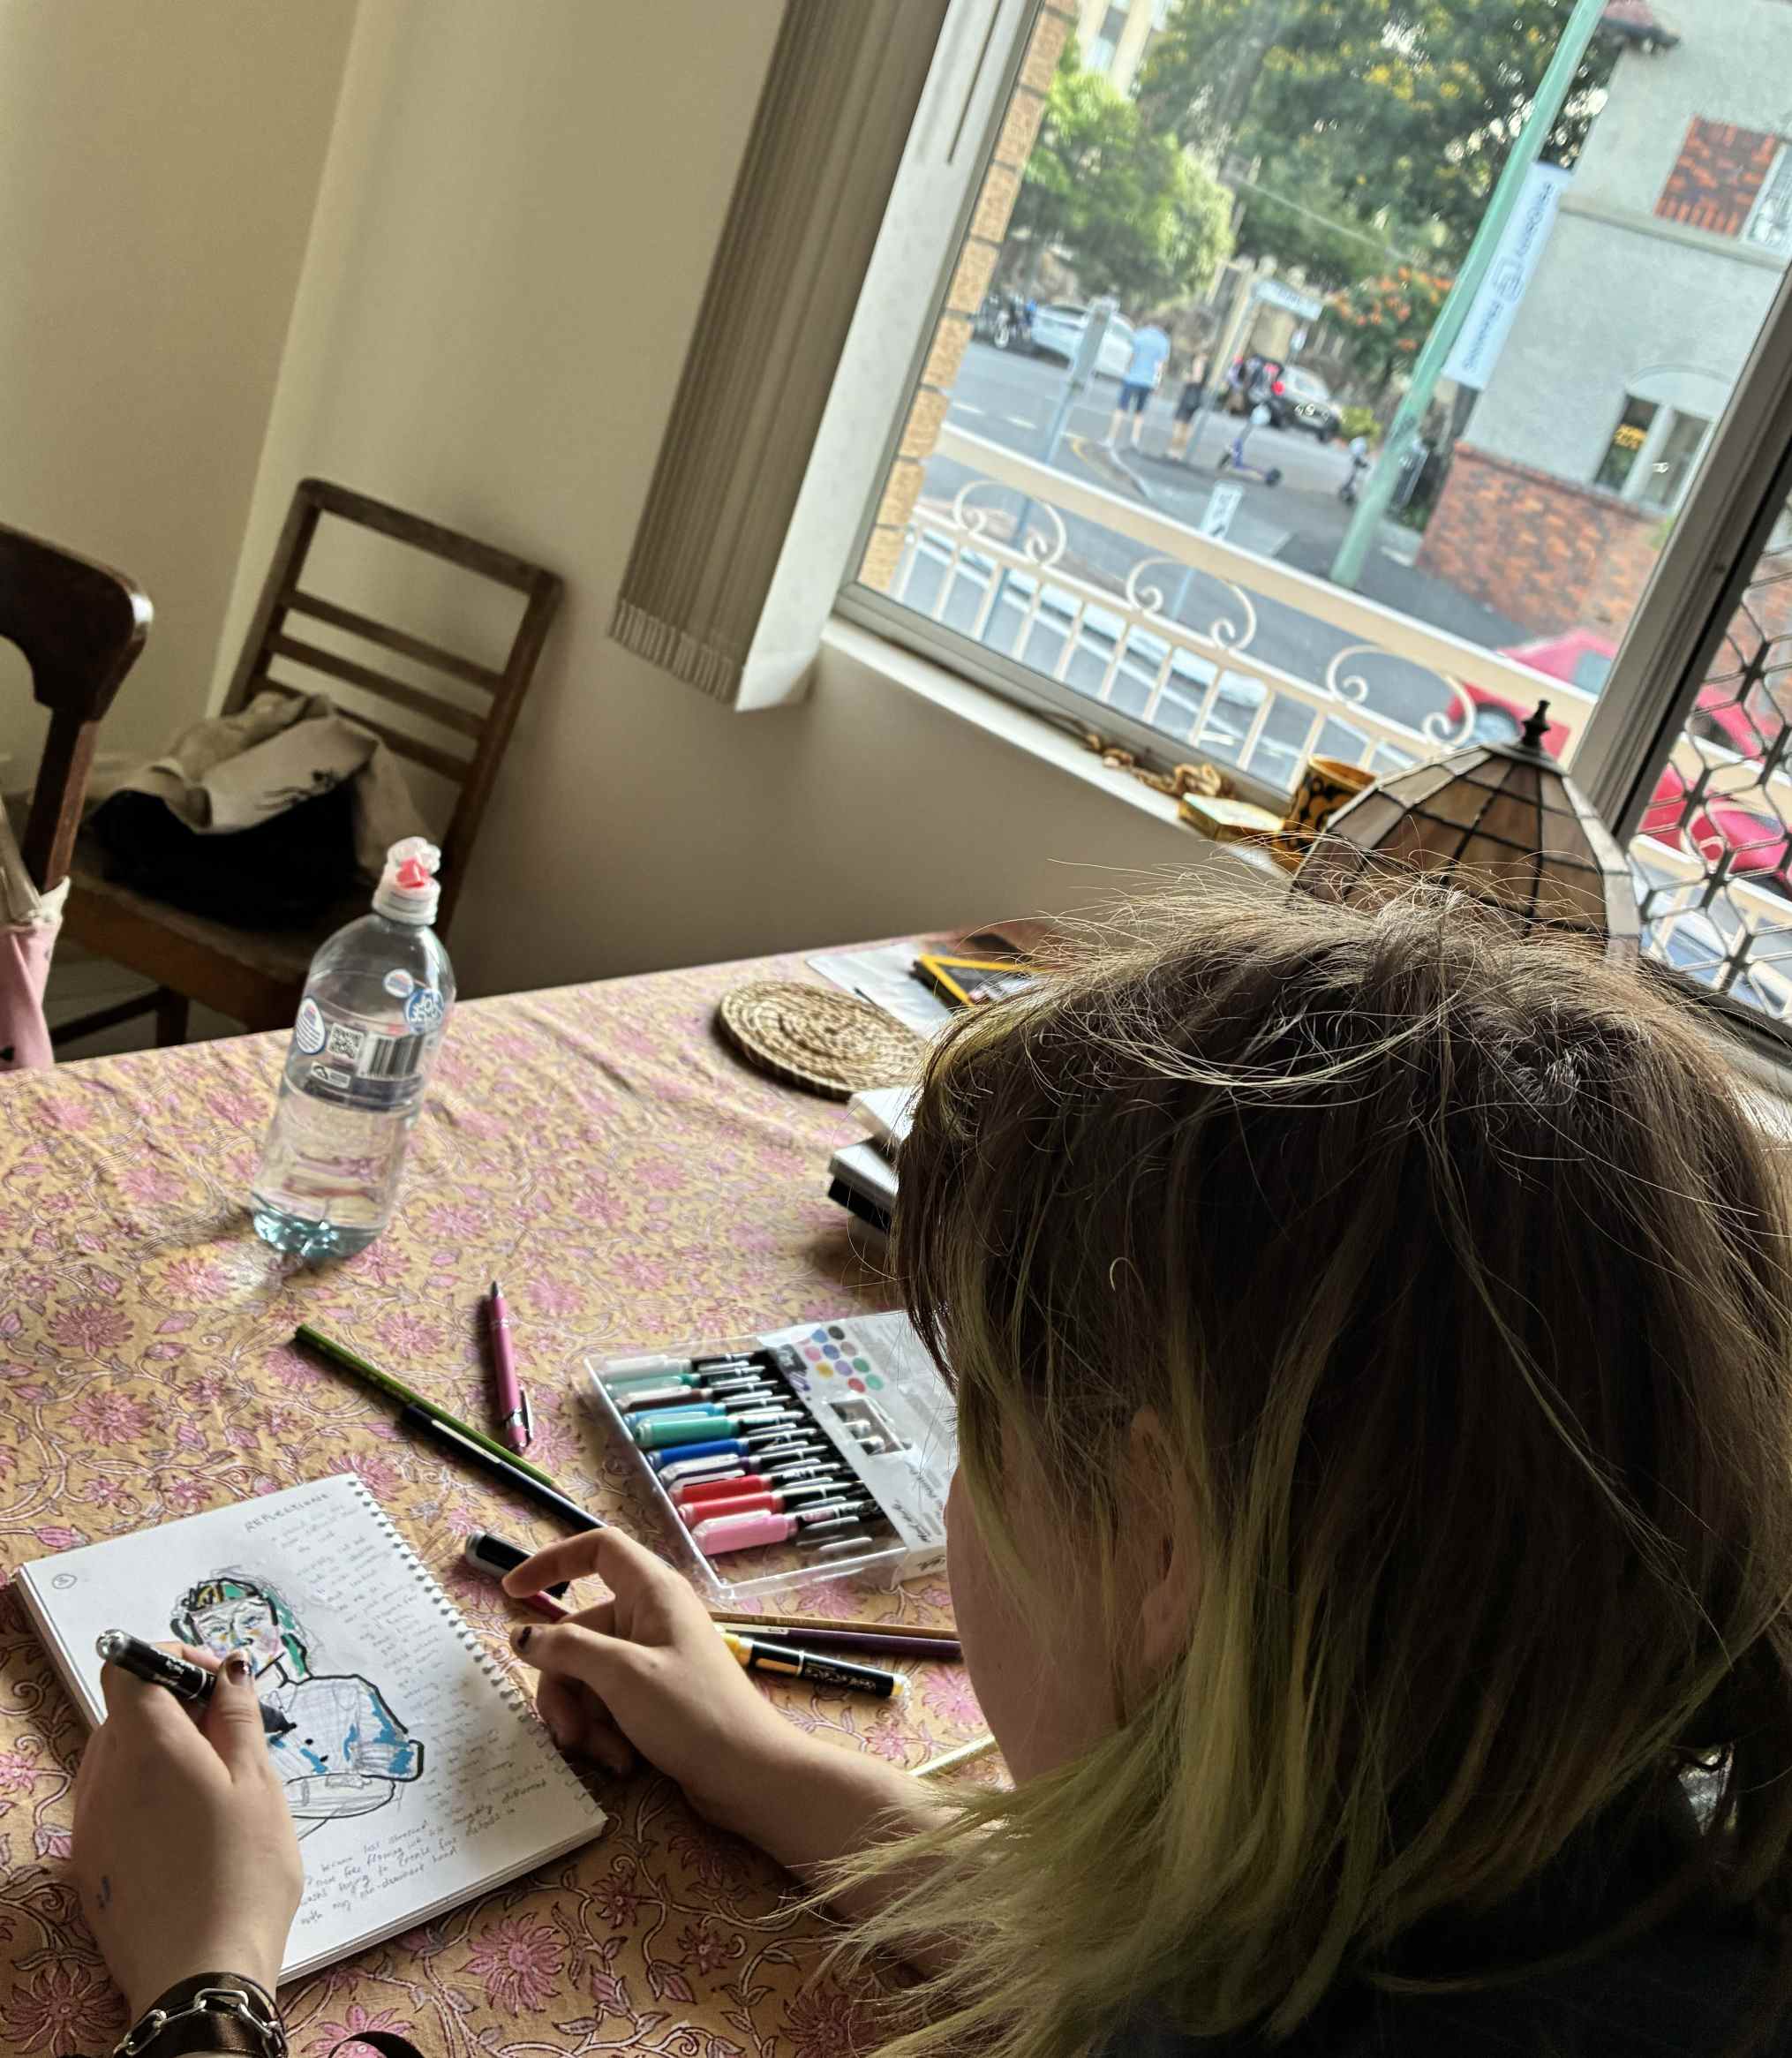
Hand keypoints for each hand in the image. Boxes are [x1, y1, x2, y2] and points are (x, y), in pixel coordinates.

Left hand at [73, 1646, 302, 2016]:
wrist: (200, 1975)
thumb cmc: (244, 1872)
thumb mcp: (258, 1782)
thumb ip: (237, 1715)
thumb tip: (229, 1668)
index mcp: (147, 1748)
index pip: (129, 1667)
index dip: (172, 1659)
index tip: (219, 1680)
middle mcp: (104, 1778)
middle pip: (125, 1710)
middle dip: (174, 1704)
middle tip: (231, 1732)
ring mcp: (90, 1824)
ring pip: (117, 1755)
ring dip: (159, 1747)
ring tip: (215, 1782)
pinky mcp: (87, 1863)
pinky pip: (110, 1801)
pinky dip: (143, 1790)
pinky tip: (186, 1825)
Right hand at [505, 1527, 826, 1843]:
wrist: (748, 1774)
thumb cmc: (692, 1712)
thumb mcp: (622, 1677)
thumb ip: (567, 1649)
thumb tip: (522, 1635)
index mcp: (652, 1592)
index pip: (597, 1550)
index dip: (552, 1561)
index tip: (511, 1591)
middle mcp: (651, 1617)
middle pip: (579, 1633)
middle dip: (565, 1686)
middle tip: (568, 1733)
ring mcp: (652, 1658)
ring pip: (587, 1675)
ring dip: (585, 1719)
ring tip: (605, 1754)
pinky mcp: (654, 1696)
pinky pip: (607, 1702)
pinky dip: (605, 1731)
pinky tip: (622, 1760)